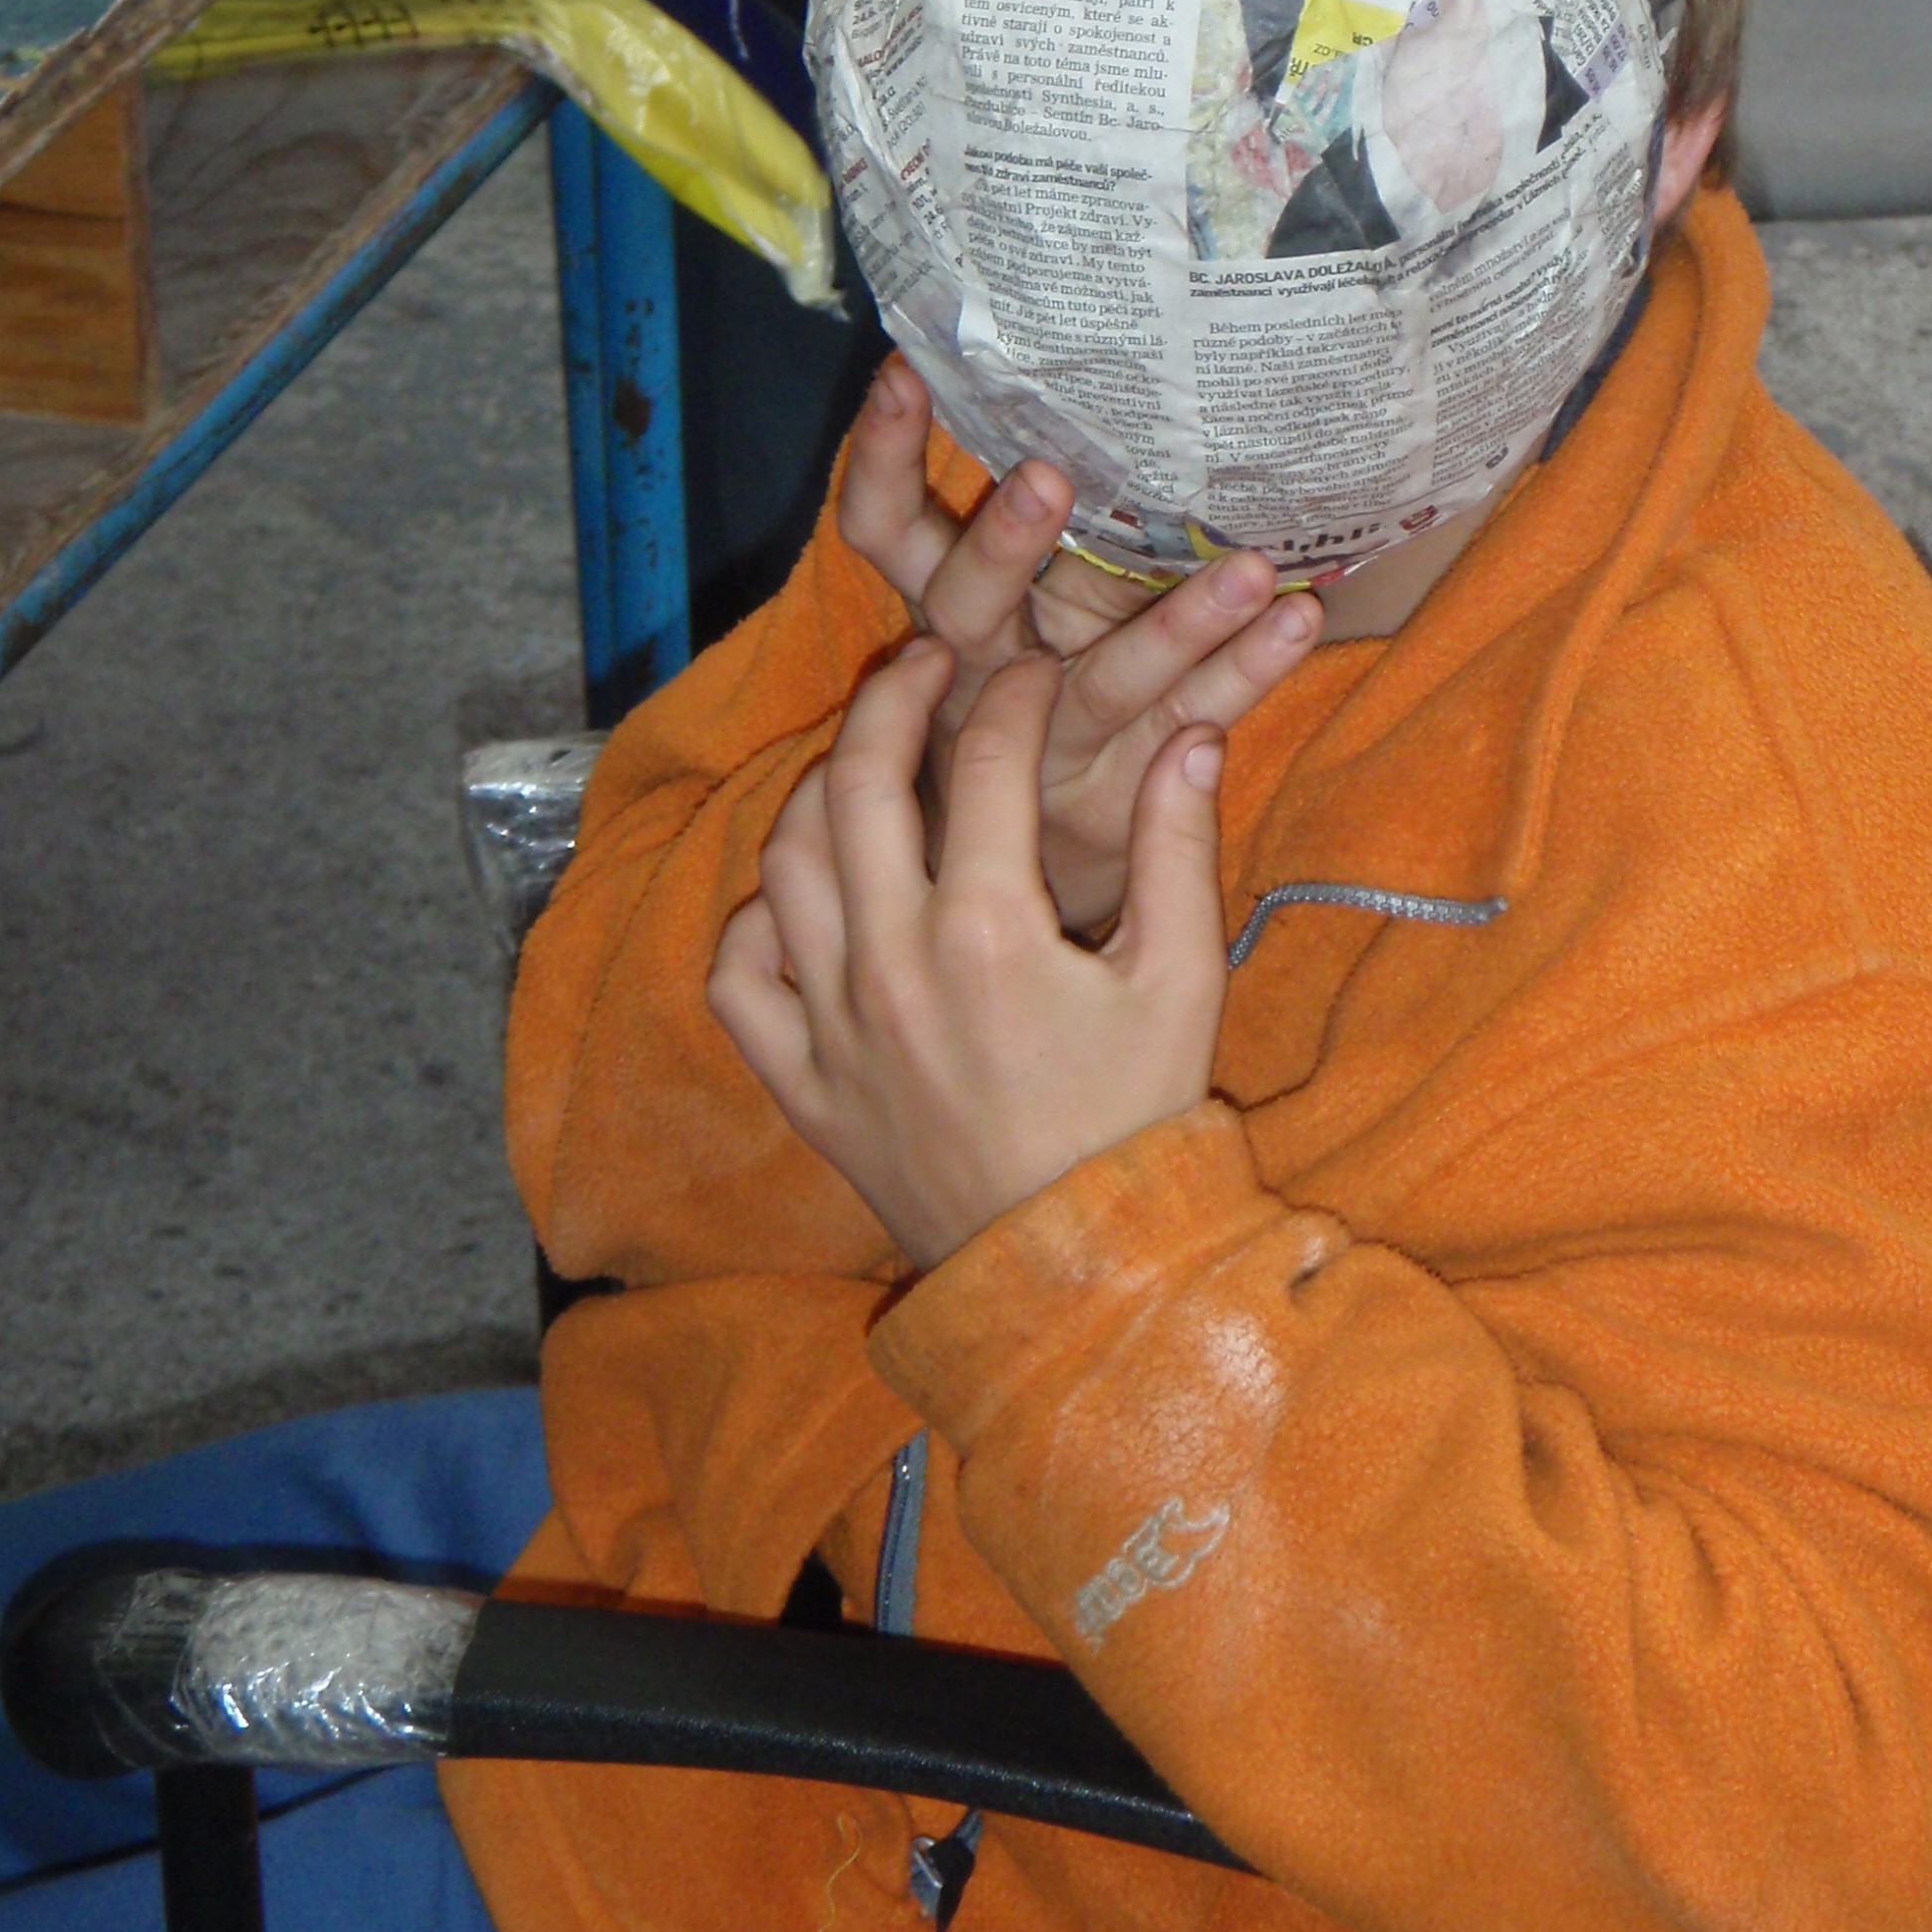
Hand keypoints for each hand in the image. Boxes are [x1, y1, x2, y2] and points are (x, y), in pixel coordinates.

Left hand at [709, 641, 1227, 1270]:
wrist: (1075, 1271)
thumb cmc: (1139, 1121)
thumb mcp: (1182, 979)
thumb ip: (1178, 846)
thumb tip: (1191, 735)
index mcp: (989, 930)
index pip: (986, 761)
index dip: (1013, 695)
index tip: (1035, 672)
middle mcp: (891, 963)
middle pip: (860, 782)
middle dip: (893, 697)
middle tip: (928, 660)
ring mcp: (833, 1025)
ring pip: (785, 863)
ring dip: (821, 790)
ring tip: (867, 759)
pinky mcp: (802, 1082)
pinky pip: (739, 976)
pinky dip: (757, 920)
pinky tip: (802, 895)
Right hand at [839, 359, 1320, 928]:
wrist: (1030, 884)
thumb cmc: (1027, 701)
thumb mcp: (1002, 616)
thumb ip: (1021, 536)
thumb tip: (1074, 392)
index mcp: (945, 616)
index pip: (882, 527)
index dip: (882, 459)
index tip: (903, 377)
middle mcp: (984, 675)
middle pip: (971, 604)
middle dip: (1002, 543)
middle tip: (1043, 479)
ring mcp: (1053, 743)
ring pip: (1108, 681)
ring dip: (1182, 622)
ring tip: (1253, 571)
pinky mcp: (1122, 797)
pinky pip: (1191, 722)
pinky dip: (1247, 675)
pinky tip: (1300, 624)